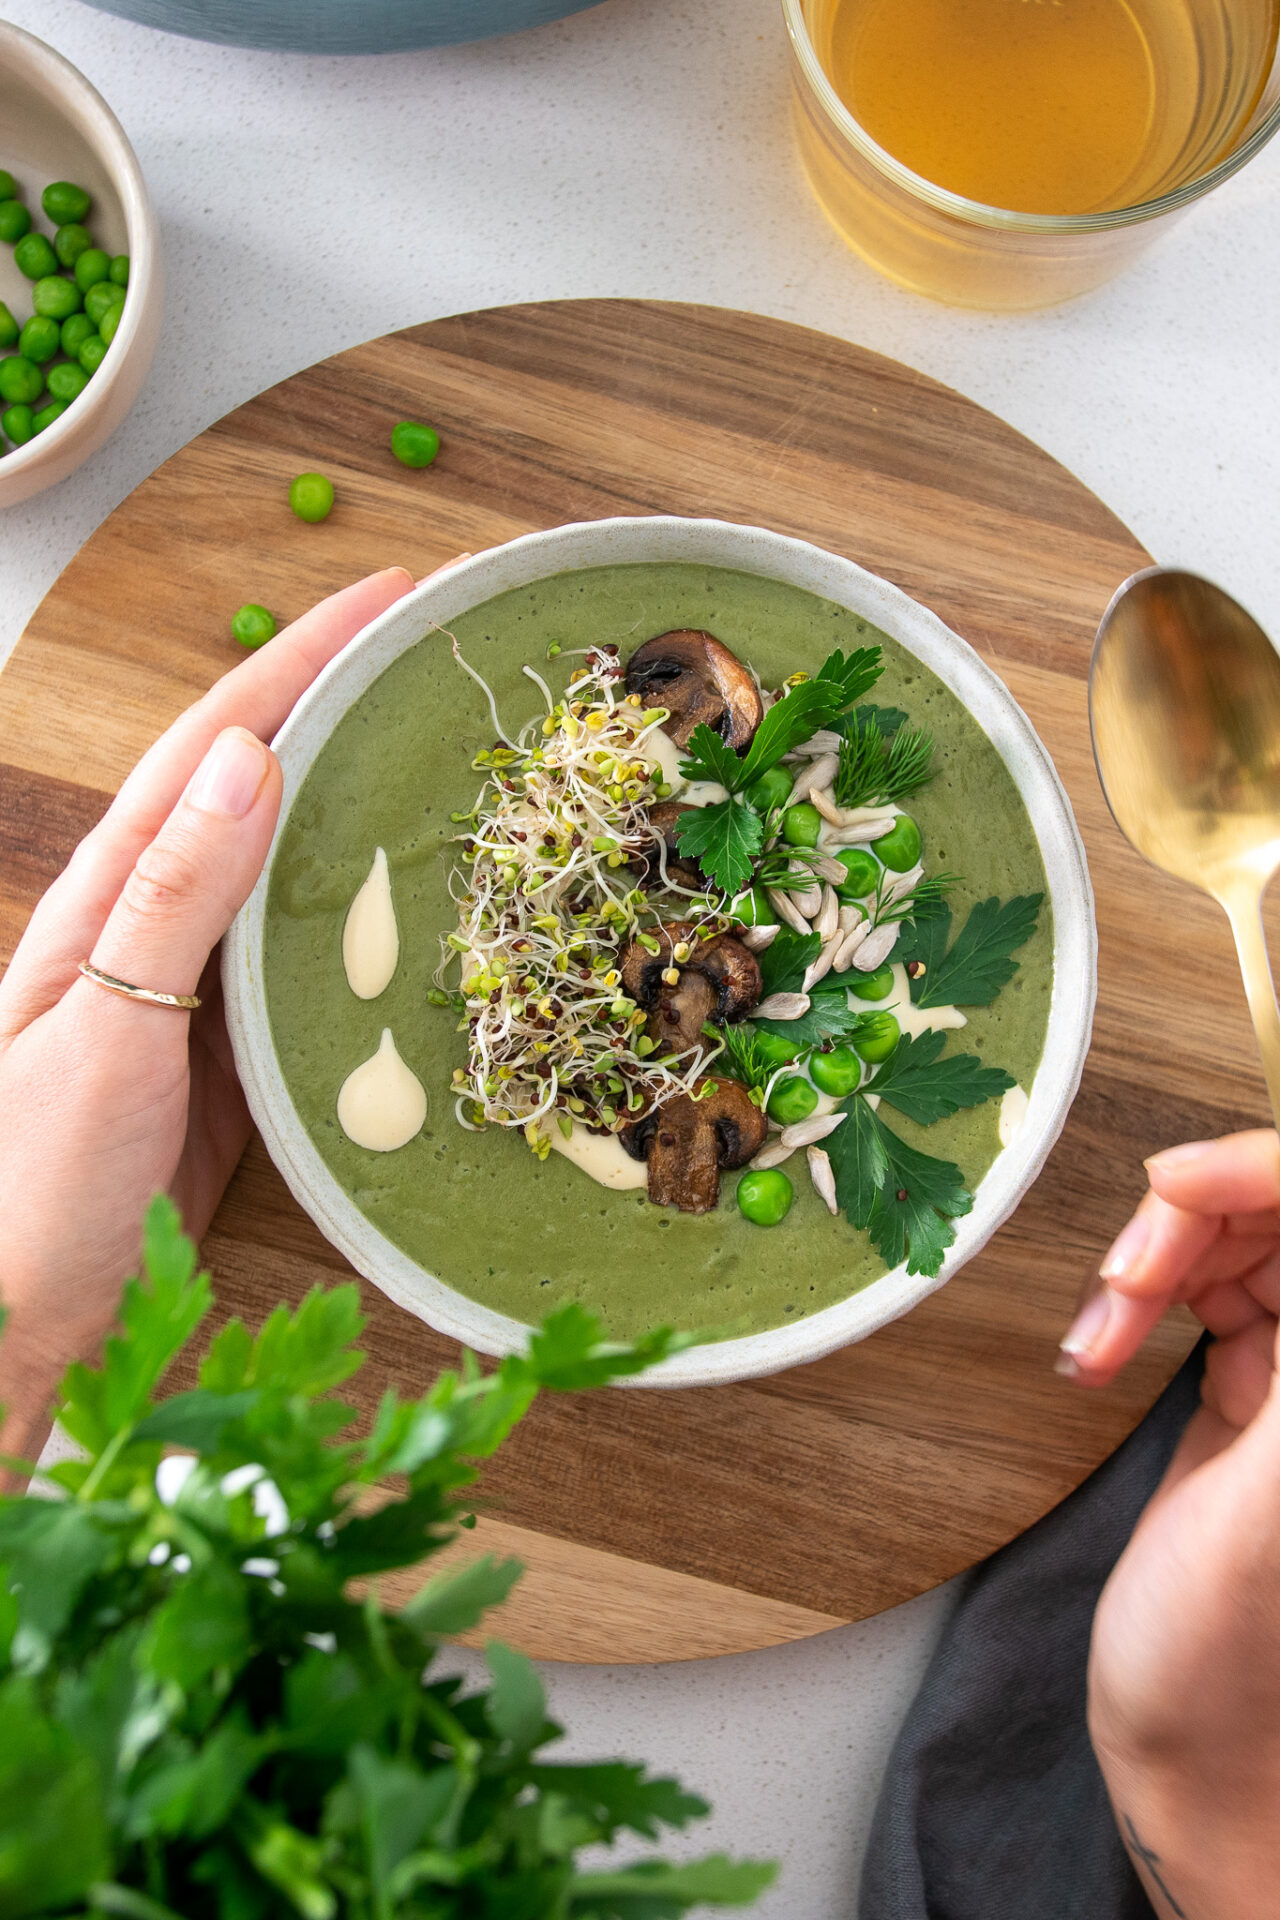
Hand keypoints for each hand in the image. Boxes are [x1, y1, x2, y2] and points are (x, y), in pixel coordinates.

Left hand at [0, 568, 414, 1465]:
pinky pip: (312, 966)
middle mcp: (155, 925)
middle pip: (265, 788)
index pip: (220, 743)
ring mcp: (195, 992)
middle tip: (447, 660)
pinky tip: (423, 914)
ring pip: (296, 872)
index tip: (392, 595)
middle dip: (347, 707)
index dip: (305, 660)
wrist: (11, 1324)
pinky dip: (369, 923)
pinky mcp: (231, 1060)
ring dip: (368, 805)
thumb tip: (254, 754)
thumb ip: (171, 897)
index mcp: (112, 894)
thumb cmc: (29, 1184)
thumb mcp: (98, 1028)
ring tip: (459, 762)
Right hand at [1060, 1132, 1279, 1918]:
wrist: (1196, 1757)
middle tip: (1125, 1277)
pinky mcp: (1253, 1401)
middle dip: (1193, 1220)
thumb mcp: (1271, 1503)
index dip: (1254, 1170)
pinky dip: (1137, 1305)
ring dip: (1153, 1265)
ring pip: (1236, 1246)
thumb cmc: (1234, 1658)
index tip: (1171, 1185)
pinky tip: (1100, 1348)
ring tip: (1101, 1329)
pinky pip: (1198, 1297)